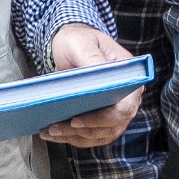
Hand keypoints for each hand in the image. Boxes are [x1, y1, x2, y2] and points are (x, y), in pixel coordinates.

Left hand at [40, 24, 141, 147]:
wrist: (72, 44)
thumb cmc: (80, 40)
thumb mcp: (83, 44)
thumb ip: (91, 59)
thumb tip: (98, 80)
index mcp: (129, 78)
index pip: (124, 108)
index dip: (102, 119)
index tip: (76, 121)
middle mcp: (126, 98)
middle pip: (111, 126)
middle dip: (82, 131)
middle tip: (55, 128)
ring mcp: (114, 111)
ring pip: (99, 135)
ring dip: (73, 137)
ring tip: (50, 131)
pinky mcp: (100, 119)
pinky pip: (89, 135)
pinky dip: (71, 138)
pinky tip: (52, 134)